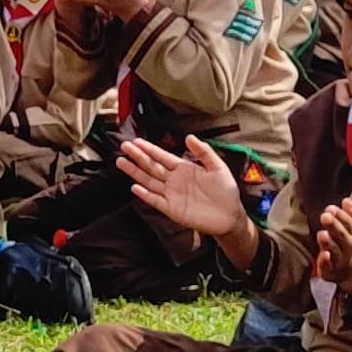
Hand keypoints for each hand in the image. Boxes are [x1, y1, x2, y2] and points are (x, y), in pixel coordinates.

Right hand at [120, 136, 250, 256]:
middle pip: (151, 166)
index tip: (136, 141)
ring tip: (121, 162)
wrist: (230, 215)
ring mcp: (171, 194)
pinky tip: (135, 187)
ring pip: (148, 181)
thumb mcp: (218, 166)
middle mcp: (174, 180)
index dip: (149, 148)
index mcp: (184, 168)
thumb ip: (203, 151)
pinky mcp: (172, 209)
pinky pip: (155, 200)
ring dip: (135, 172)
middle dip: (137, 156)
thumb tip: (189, 137)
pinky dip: (145, 195)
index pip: (162, 156)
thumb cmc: (225, 191)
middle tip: (124, 147)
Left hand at [312, 192, 351, 287]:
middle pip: (343, 235)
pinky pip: (329, 267)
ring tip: (322, 234)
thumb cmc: (350, 240)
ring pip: (335, 250)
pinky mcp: (330, 270)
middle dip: (334, 225)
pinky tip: (324, 255)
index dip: (341, 215)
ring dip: (329, 242)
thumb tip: (347, 200)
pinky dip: (326, 262)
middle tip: (325, 216)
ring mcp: (340, 258)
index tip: (331, 208)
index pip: (351, 222)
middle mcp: (349, 245)